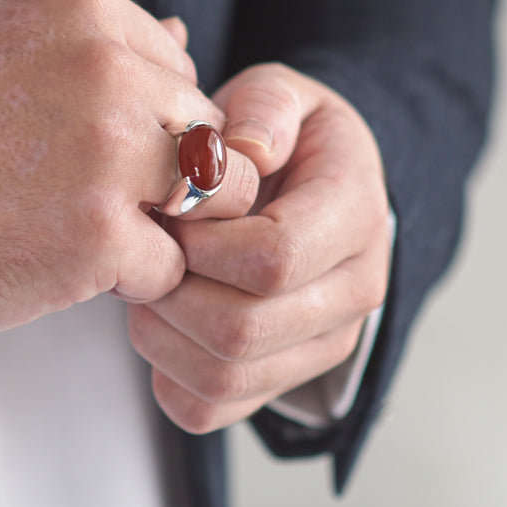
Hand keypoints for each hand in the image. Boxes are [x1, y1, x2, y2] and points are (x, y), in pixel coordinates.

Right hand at [0, 0, 258, 335]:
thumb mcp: (4, 46)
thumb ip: (102, 45)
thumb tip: (184, 35)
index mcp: (85, 13)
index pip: (183, 73)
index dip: (151, 126)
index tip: (94, 149)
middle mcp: (107, 70)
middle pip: (208, 134)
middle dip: (168, 177)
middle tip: (97, 199)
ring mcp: (108, 154)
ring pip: (213, 197)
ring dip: (165, 226)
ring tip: (96, 232)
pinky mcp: (100, 235)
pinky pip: (171, 265)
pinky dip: (133, 279)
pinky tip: (69, 264)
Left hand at [128, 63, 390, 431]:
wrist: (313, 191)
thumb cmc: (289, 143)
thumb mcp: (284, 97)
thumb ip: (266, 109)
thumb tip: (245, 151)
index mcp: (355, 218)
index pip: (274, 259)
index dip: (203, 243)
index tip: (174, 213)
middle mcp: (350, 295)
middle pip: (242, 330)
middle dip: (173, 291)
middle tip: (152, 252)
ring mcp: (319, 347)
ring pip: (223, 378)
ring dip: (162, 333)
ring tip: (151, 283)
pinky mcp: (280, 381)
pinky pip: (207, 410)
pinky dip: (165, 374)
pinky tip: (165, 323)